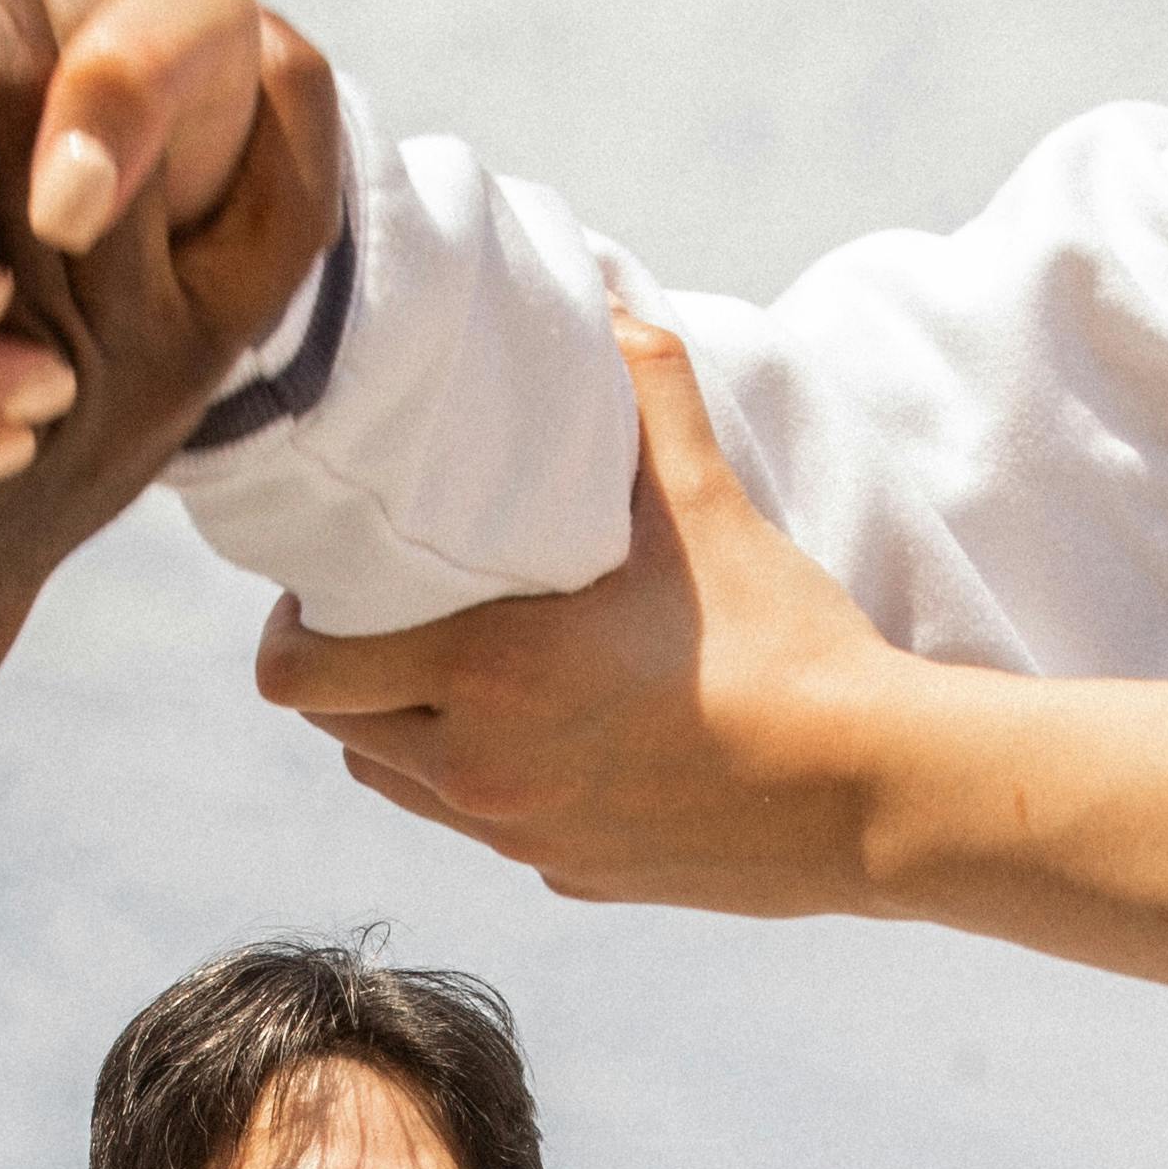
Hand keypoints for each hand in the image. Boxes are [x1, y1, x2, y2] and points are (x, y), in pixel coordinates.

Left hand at [252, 315, 925, 918]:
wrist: (870, 793)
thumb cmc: (787, 646)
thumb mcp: (708, 503)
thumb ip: (645, 390)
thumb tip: (610, 292)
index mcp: (487, 673)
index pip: (299, 668)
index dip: (297, 617)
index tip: (339, 571)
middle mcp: (483, 769)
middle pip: (333, 727)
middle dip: (346, 666)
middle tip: (396, 605)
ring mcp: (522, 835)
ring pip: (395, 784)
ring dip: (401, 726)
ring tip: (459, 664)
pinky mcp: (568, 876)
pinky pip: (480, 825)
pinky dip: (482, 776)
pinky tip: (547, 727)